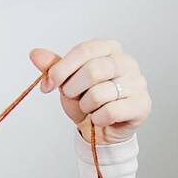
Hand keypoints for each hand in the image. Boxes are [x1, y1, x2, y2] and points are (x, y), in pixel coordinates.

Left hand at [30, 39, 150, 144]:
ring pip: (100, 93)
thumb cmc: (86, 101)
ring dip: (86, 106)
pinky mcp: (142, 104)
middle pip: (93, 71)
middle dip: (73, 89)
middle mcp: (127, 62)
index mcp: (109, 48)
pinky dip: (98, 119)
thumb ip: (53, 67)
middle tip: (72, 97)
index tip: (48, 85)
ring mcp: (138, 83)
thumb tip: (35, 54)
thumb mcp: (66, 82)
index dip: (61, 69)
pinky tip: (100, 118)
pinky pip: (111, 111)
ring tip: (89, 108)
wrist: (101, 128)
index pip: (83, 51)